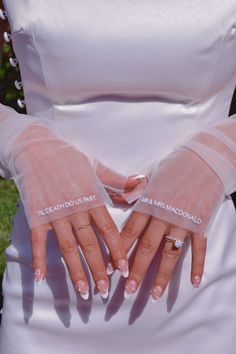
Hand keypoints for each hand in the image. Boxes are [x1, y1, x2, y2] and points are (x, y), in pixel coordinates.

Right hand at [11, 124, 142, 299]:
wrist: (37, 148)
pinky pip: (38, 240)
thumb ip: (117, 181)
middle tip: (106, 291)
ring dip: (76, 271)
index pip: (108, 230)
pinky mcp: (36, 215)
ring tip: (84, 292)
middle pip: (90, 245)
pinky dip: (38, 259)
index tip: (124, 270)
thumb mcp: (96, 166)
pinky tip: (40, 278)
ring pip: (68, 247)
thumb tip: (140, 185)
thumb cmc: (69, 157)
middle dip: (99, 269)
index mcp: (92, 198)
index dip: (117, 251)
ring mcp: (55, 214)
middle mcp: (76, 209)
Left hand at [116, 147, 224, 300]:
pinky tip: (193, 282)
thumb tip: (123, 201)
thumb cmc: (174, 165)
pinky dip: (197, 266)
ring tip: (154, 295)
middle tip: (127, 291)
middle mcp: (163, 216)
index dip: (119, 252)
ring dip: (161, 276)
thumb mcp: (150, 175)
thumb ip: (136, 192)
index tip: (111, 268)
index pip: (129, 232)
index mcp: (148, 203)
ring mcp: (183, 221)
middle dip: (135, 270)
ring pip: (170, 253)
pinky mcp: (201, 223)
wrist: (204, 158)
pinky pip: (198, 248)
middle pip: (146, 248)